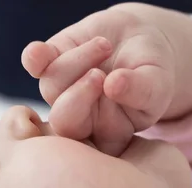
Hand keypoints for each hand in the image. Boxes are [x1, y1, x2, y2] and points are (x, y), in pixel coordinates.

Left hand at [21, 3, 191, 155]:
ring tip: (105, 46)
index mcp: (107, 137)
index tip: (119, 89)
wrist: (139, 41)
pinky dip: (34, 57)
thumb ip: (141, 89)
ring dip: (78, 60)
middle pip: (64, 122)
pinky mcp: (50, 63)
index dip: (104, 118)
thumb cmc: (152, 71)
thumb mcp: (157, 81)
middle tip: (100, 74)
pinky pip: (34, 64)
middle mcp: (80, 121)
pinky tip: (40, 51)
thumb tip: (113, 85)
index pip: (96, 142)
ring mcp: (61, 93)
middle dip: (80, 96)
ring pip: (52, 86)